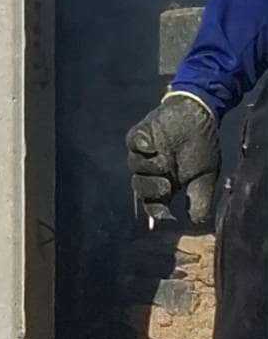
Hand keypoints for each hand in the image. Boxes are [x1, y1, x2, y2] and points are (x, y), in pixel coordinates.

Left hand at [125, 94, 219, 226]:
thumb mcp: (205, 177)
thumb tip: (197, 222)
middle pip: (140, 188)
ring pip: (135, 166)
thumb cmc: (202, 147)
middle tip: (165, 186)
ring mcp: (144, 153)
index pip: (154, 204)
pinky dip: (140, 145)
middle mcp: (151, 171)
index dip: (157, 212)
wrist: (201, 116)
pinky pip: (133, 142)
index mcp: (165, 184)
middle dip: (151, 190)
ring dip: (147, 168)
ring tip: (164, 162)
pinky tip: (149, 146)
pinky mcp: (140, 134)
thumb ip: (200, 199)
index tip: (166, 216)